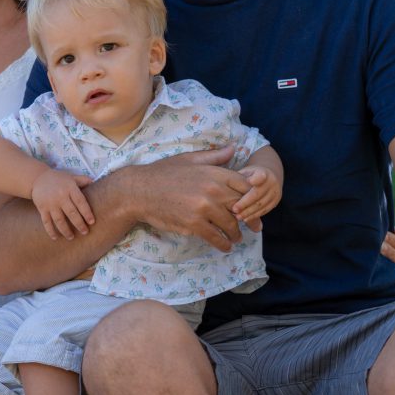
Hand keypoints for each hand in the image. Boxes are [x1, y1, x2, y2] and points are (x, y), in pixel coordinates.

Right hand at [32, 169, 94, 239]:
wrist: (38, 178)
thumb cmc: (59, 179)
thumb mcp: (71, 177)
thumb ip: (83, 180)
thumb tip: (95, 182)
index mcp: (70, 188)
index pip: (80, 202)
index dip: (87, 212)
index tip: (92, 222)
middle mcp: (60, 196)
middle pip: (71, 213)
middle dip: (79, 224)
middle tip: (85, 232)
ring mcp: (50, 203)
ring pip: (59, 220)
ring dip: (66, 230)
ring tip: (71, 237)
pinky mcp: (42, 208)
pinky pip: (46, 222)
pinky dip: (51, 231)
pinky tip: (56, 238)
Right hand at [129, 146, 248, 251]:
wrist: (140, 190)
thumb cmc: (164, 173)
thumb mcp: (190, 159)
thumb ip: (214, 156)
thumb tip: (234, 148)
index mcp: (213, 173)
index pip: (244, 185)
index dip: (253, 196)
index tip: (255, 204)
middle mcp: (212, 190)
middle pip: (241, 206)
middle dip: (250, 219)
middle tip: (254, 227)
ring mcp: (203, 208)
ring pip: (230, 225)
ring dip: (236, 234)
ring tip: (236, 237)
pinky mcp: (193, 224)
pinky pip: (215, 237)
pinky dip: (223, 244)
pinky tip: (225, 246)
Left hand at [232, 166, 281, 230]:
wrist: (268, 178)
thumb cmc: (249, 175)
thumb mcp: (244, 172)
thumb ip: (236, 178)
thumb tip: (223, 184)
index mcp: (263, 172)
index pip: (260, 175)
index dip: (257, 178)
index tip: (250, 181)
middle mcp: (271, 181)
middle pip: (257, 193)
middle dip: (245, 203)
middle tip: (234, 209)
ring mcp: (275, 192)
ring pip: (261, 204)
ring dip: (249, 212)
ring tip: (237, 217)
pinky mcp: (275, 202)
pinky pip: (264, 210)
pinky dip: (254, 215)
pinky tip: (245, 219)